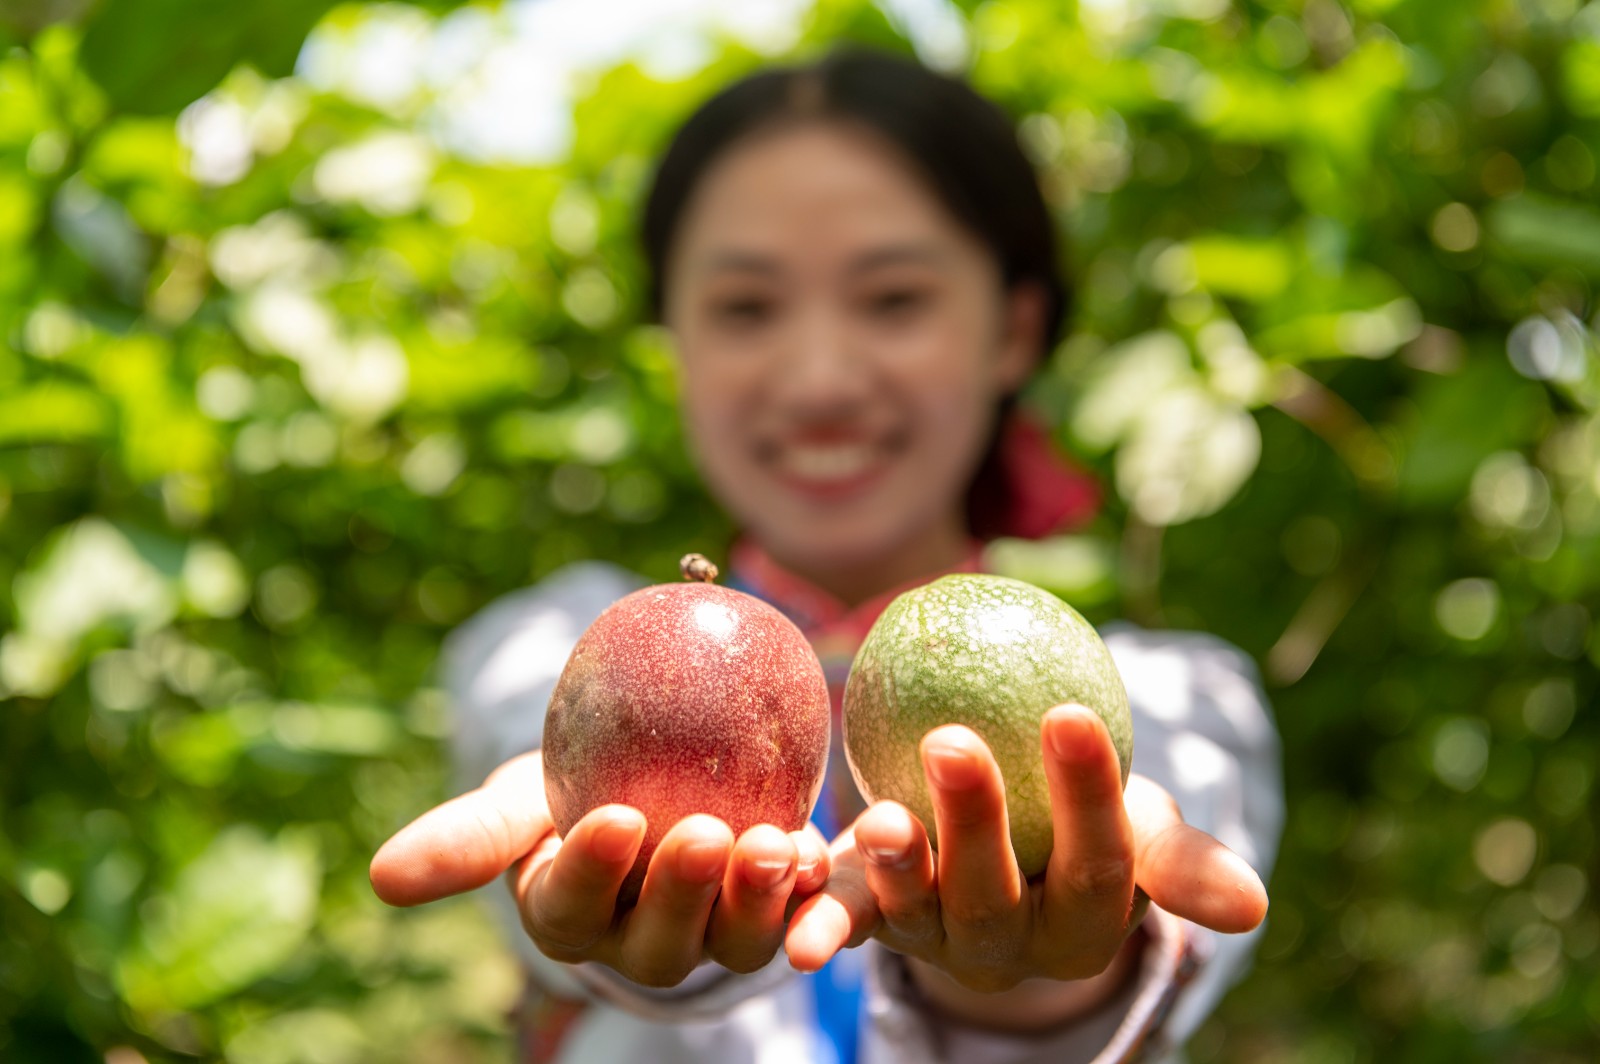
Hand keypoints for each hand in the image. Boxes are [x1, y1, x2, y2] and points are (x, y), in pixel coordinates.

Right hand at [369, 752, 831, 986]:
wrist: (641, 772)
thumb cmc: (563, 785)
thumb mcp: (516, 799)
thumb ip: (467, 836)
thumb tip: (378, 879)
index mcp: (564, 916)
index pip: (572, 907)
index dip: (594, 870)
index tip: (616, 819)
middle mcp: (632, 943)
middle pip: (658, 940)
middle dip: (685, 891)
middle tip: (707, 832)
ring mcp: (703, 936)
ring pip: (730, 943)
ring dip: (755, 900)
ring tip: (773, 844)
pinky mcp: (762, 913)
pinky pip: (789, 919)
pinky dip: (803, 893)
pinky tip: (814, 852)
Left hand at [783, 705, 1266, 1017]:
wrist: (1017, 846)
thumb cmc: (1085, 819)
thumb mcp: (1143, 830)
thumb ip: (1183, 862)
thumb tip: (1256, 909)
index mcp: (1087, 927)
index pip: (1097, 863)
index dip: (1088, 796)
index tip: (1071, 714)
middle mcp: (1012, 950)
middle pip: (997, 895)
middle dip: (975, 824)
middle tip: (951, 740)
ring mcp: (938, 940)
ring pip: (919, 910)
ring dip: (896, 864)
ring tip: (878, 813)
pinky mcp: (877, 923)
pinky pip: (847, 918)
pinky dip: (819, 913)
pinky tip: (794, 877)